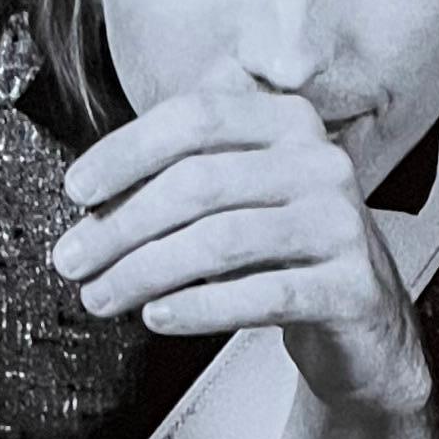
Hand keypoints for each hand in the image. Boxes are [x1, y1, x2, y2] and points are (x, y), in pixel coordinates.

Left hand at [56, 80, 438, 438]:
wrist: (364, 321)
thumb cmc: (284, 253)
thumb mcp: (239, 197)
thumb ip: (181, 177)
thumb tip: (93, 201)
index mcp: (287, 122)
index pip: (195, 117)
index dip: (126, 151)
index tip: (76, 190)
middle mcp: (320, 162)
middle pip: (200, 183)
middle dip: (122, 225)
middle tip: (74, 259)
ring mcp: (341, 223)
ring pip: (222, 241)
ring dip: (145, 272)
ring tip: (101, 295)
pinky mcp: (351, 285)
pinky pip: (262, 296)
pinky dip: (199, 308)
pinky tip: (157, 316)